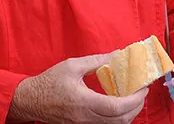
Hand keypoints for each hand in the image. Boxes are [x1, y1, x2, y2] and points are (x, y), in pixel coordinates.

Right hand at [9, 53, 147, 122]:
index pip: (116, 108)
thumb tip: (117, 55)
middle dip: (136, 107)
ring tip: (133, 99)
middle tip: (141, 92)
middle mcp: (86, 118)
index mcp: (84, 102)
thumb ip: (97, 61)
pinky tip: (119, 106)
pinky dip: (118, 118)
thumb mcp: (72, 65)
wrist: (31, 100)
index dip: (134, 100)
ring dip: (129, 114)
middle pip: (120, 121)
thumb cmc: (50, 81)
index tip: (143, 89)